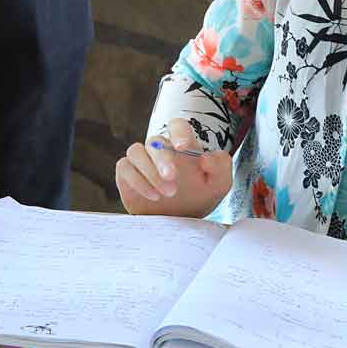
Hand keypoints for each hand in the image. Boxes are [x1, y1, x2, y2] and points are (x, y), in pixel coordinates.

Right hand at [116, 118, 230, 216]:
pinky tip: (153, 196)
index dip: (178, 132)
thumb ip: (221, 166)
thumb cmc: (198, 198)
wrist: (178, 222)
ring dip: (149, 171)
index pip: (177, 126)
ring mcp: (141, 161)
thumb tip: (206, 157)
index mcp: (182, 146)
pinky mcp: (127, 174)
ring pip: (136, 151)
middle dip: (163, 159)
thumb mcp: (219, 184)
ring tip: (165, 193)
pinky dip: (137, 181)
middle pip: (155, 141)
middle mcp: (160, 150)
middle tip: (172, 178)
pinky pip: (124, 167)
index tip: (183, 146)